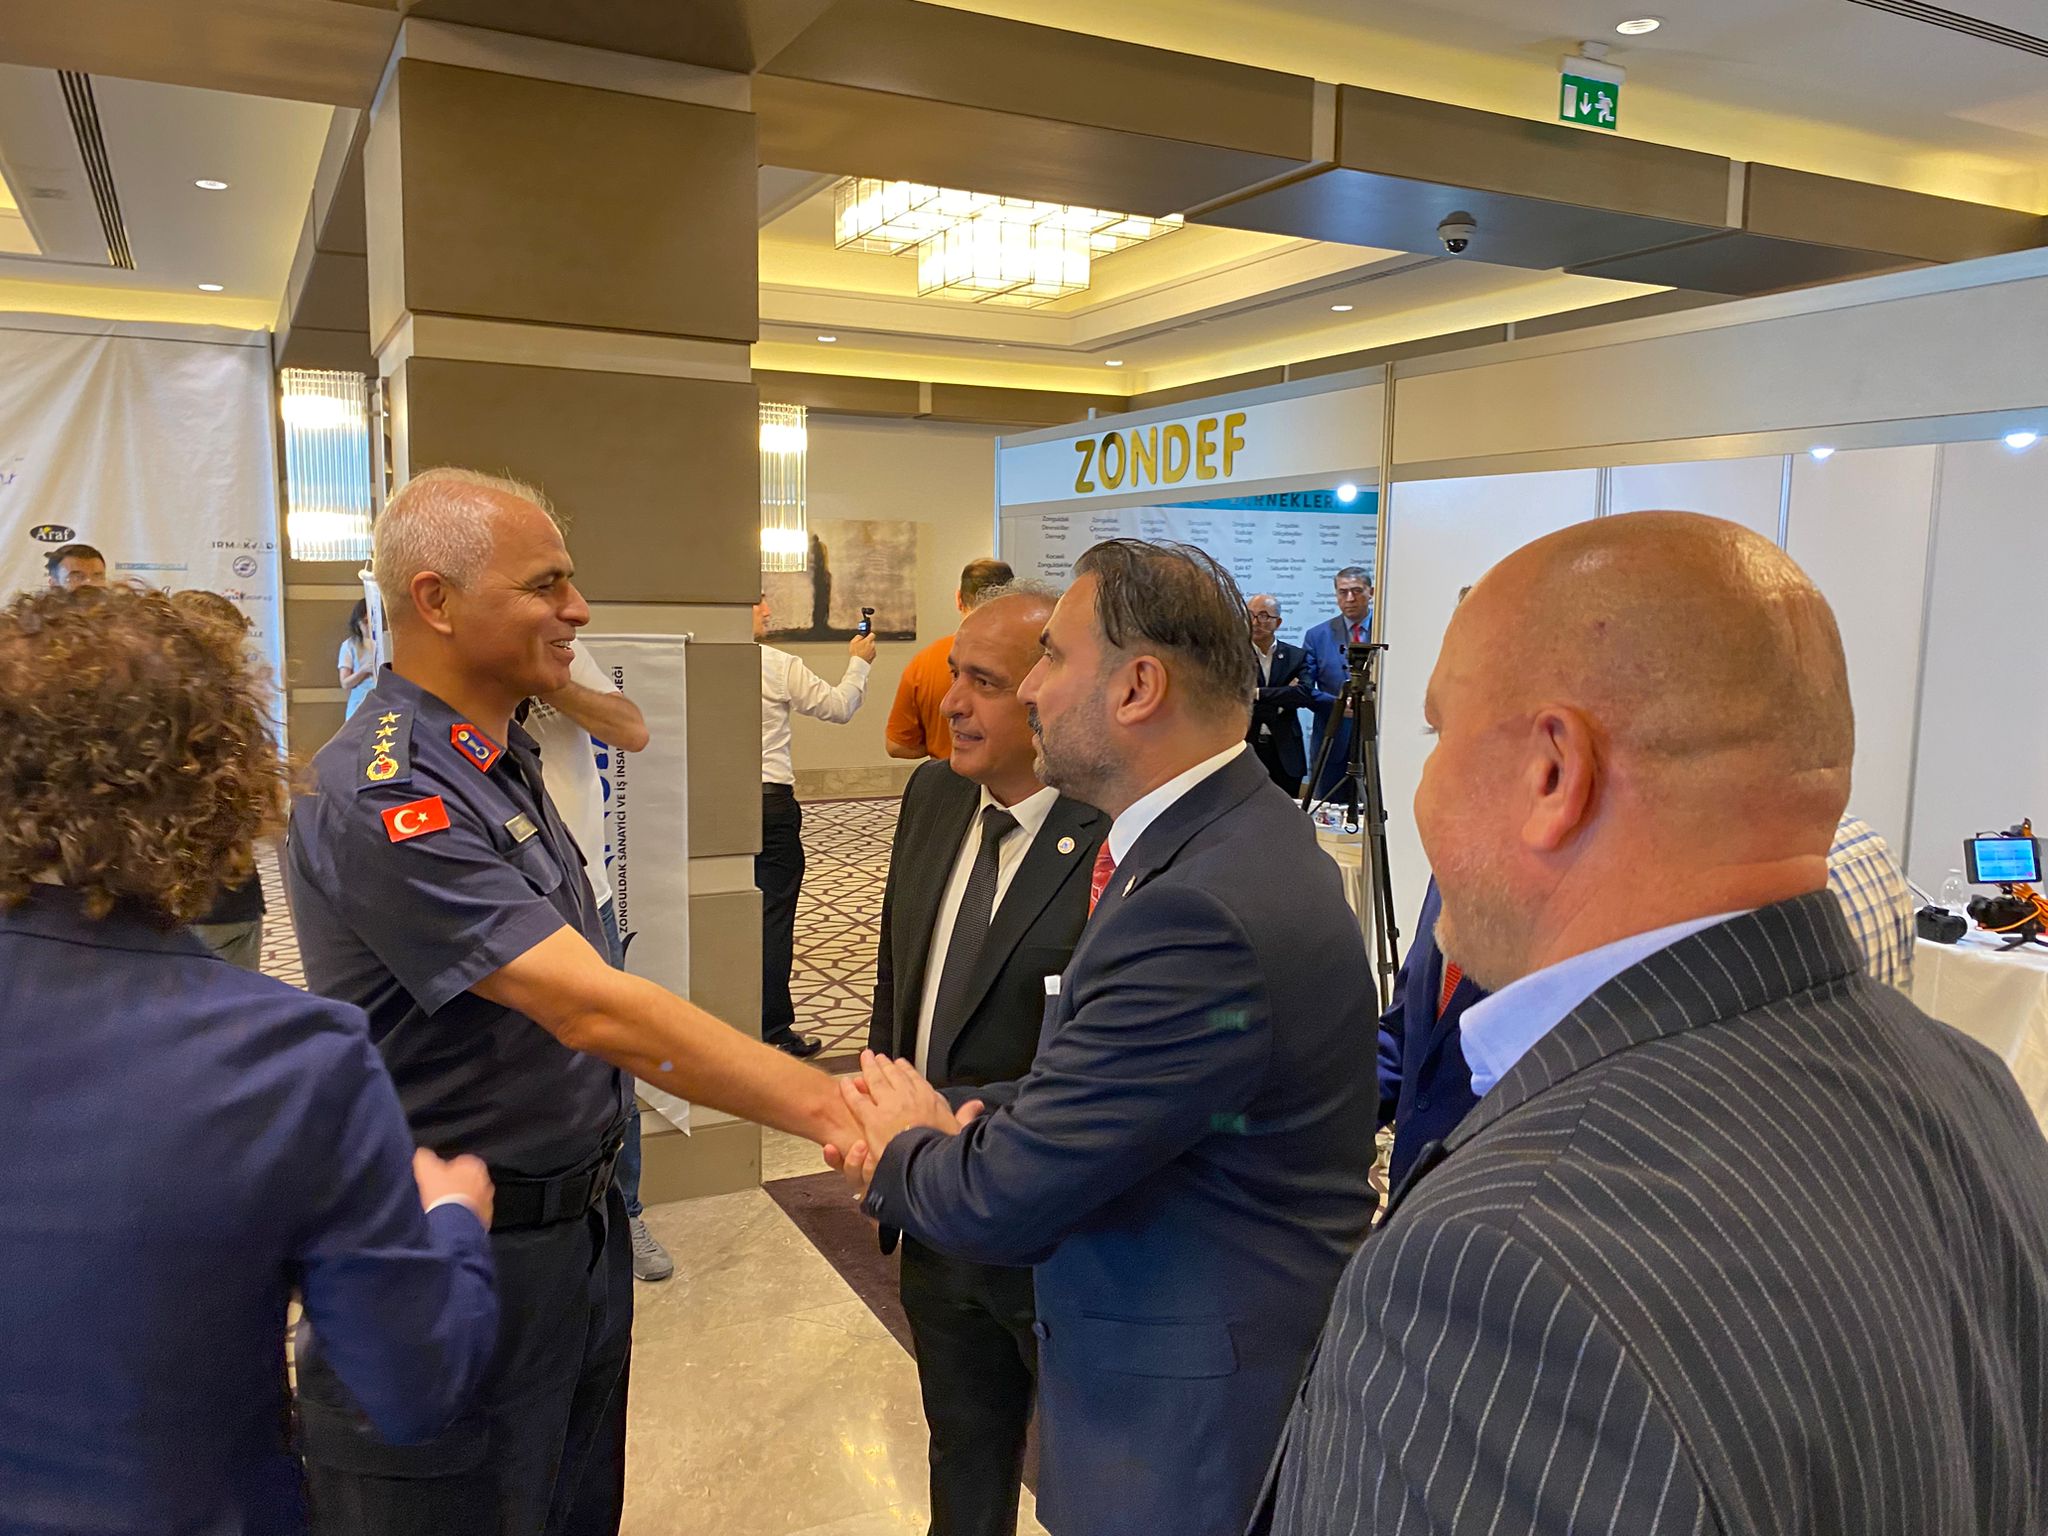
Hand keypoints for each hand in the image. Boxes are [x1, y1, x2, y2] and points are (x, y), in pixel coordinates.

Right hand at [413, 1147, 494, 1228]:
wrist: (453, 1224)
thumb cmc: (441, 1193)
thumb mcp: (426, 1169)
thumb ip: (424, 1157)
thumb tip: (422, 1153)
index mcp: (475, 1164)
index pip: (460, 1161)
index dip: (446, 1170)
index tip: (437, 1178)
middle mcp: (486, 1180)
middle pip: (467, 1179)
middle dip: (455, 1184)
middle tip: (440, 1193)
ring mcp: (488, 1200)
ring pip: (471, 1196)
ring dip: (461, 1200)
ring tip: (445, 1207)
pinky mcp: (486, 1217)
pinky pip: (473, 1212)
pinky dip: (464, 1213)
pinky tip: (452, 1218)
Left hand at [822, 1052, 982, 1195]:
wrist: (928, 1166)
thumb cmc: (943, 1152)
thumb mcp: (960, 1132)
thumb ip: (965, 1116)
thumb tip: (977, 1106)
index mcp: (929, 1100)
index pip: (916, 1079)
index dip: (907, 1070)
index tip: (901, 1064)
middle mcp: (909, 1098)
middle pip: (894, 1075)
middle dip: (885, 1064)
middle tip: (877, 1057)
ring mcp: (889, 1106)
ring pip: (876, 1081)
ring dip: (869, 1068)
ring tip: (864, 1059)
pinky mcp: (873, 1120)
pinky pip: (858, 1100)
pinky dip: (851, 1089)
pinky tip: (846, 1082)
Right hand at [849, 634, 877, 662]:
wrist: (858, 663)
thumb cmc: (855, 653)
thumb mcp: (853, 642)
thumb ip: (858, 637)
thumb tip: (861, 636)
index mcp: (868, 641)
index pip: (872, 634)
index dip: (869, 635)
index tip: (867, 636)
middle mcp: (872, 645)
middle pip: (871, 641)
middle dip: (868, 643)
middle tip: (862, 645)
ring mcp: (873, 651)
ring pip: (872, 648)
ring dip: (868, 649)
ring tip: (861, 652)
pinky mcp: (873, 657)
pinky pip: (872, 653)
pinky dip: (869, 654)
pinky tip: (863, 656)